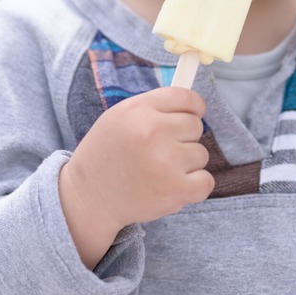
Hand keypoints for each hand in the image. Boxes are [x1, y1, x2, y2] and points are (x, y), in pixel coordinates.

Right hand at [59, 87, 214, 268]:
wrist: (89, 197)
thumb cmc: (106, 154)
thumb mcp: (119, 117)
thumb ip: (154, 108)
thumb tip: (194, 105)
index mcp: (139, 110)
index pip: (186, 97)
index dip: (194, 107)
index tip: (192, 114)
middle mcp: (153, 132)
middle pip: (195, 126)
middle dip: (182, 138)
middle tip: (159, 151)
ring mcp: (166, 162)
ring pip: (201, 154)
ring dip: (186, 164)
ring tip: (158, 170)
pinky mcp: (174, 191)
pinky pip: (206, 181)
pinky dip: (194, 186)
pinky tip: (171, 185)